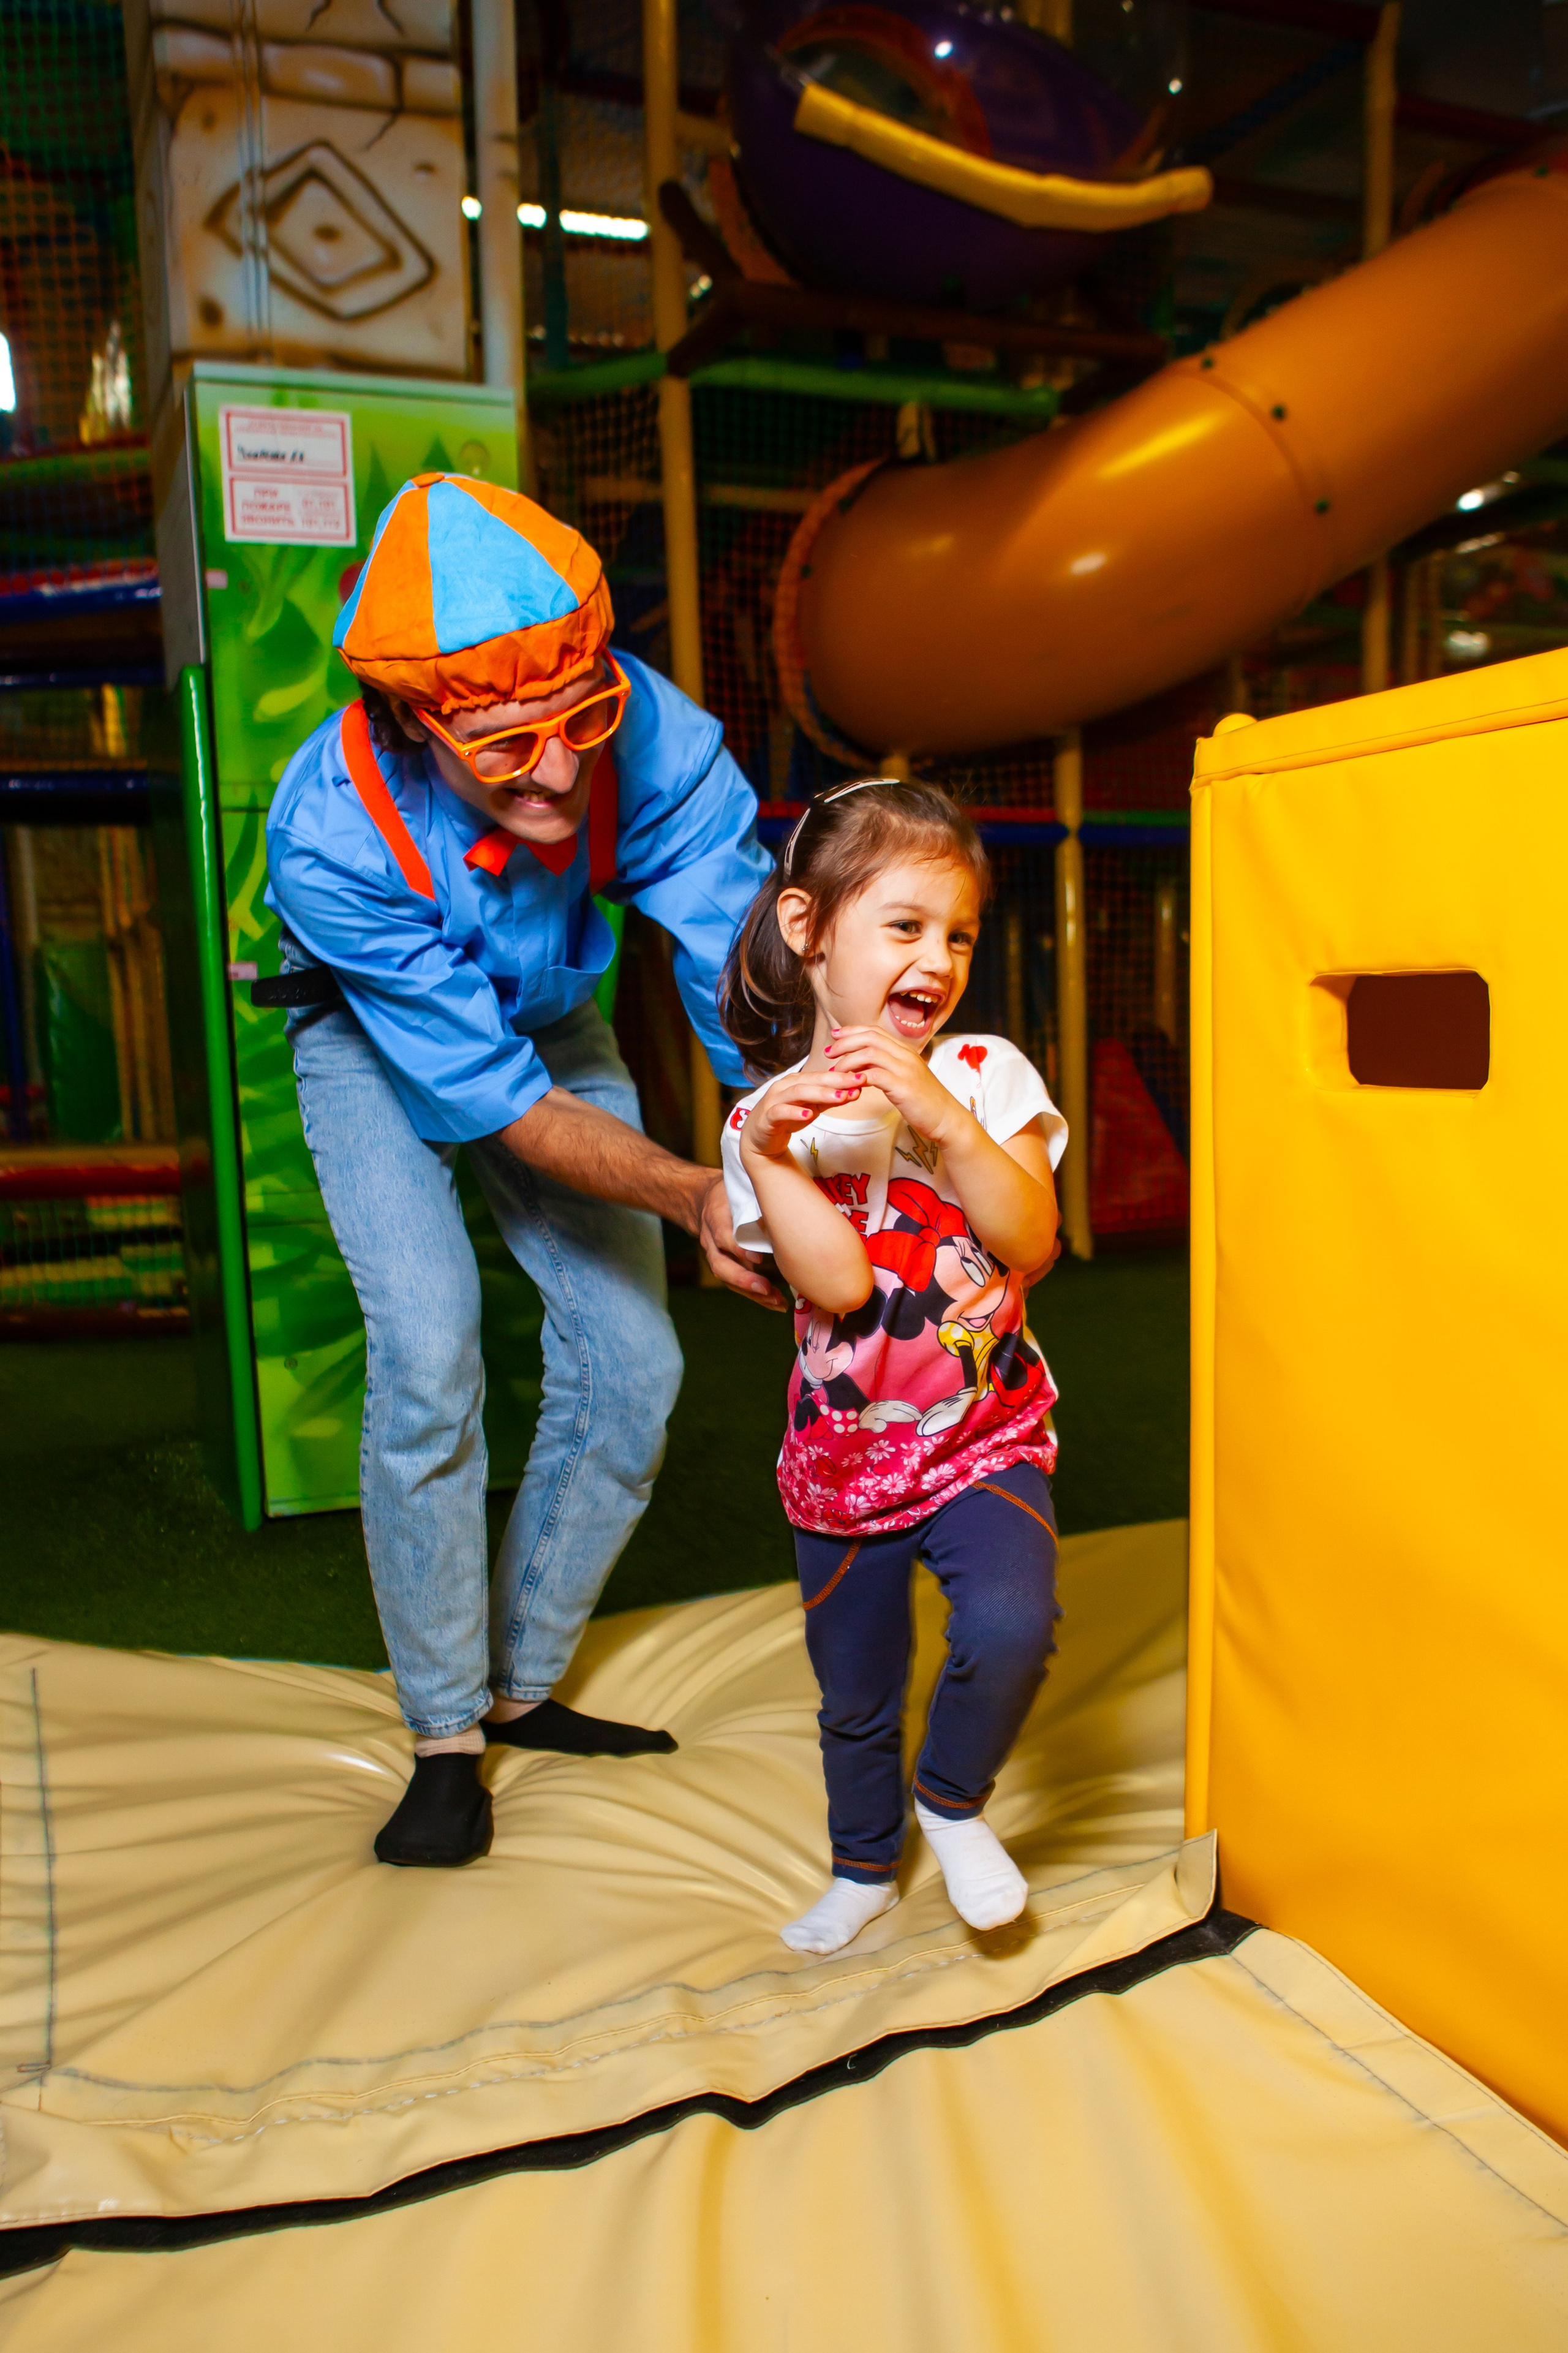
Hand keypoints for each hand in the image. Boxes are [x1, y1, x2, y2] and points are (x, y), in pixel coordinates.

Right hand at [698, 1174, 786, 1308]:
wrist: (701, 1199)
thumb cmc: (728, 1191)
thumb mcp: (738, 1186)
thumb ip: (754, 1195)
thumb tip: (788, 1200)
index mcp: (716, 1215)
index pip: (723, 1235)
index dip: (738, 1249)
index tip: (758, 1259)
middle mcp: (711, 1239)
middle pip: (720, 1264)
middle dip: (743, 1279)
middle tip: (766, 1289)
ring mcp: (714, 1254)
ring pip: (727, 1278)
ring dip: (752, 1293)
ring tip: (777, 1303)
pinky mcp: (723, 1264)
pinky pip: (735, 1283)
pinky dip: (755, 1295)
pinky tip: (776, 1302)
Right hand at [739, 1068, 862, 1163]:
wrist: (760, 1137)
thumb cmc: (788, 1117)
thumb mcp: (813, 1107)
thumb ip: (832, 1100)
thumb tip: (856, 1090)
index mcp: (798, 1081)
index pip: (823, 1076)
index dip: (843, 1075)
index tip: (864, 1076)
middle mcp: (785, 1086)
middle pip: (813, 1080)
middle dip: (836, 1081)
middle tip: (857, 1082)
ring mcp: (775, 1100)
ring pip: (798, 1092)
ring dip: (820, 1094)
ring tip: (839, 1097)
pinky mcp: (767, 1116)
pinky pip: (780, 1111)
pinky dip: (794, 1112)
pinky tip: (808, 1115)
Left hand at [824, 1025, 956, 1140]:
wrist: (946, 1118)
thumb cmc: (924, 1101)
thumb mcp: (905, 1077)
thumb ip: (887, 1067)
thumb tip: (863, 1065)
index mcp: (905, 1051)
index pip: (875, 1031)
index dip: (852, 1031)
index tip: (836, 1036)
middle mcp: (905, 1055)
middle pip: (870, 1037)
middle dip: (845, 1042)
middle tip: (829, 1052)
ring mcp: (905, 1070)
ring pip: (869, 1053)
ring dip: (847, 1060)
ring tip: (835, 1070)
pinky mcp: (903, 1087)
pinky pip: (875, 1075)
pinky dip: (858, 1077)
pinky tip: (849, 1085)